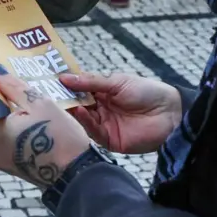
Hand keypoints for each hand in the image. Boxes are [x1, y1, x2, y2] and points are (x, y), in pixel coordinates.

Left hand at [0, 66, 92, 187]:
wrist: (75, 173)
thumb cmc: (58, 137)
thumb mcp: (38, 104)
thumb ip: (13, 86)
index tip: (1, 74)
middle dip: (0, 100)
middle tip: (15, 84)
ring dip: (7, 113)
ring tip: (23, 98)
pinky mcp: (6, 164)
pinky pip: (3, 139)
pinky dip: (12, 127)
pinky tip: (27, 116)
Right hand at [59, 72, 182, 154]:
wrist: (170, 114)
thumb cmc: (147, 92)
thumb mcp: (118, 82)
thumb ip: (92, 81)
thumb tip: (64, 77)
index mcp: (102, 92)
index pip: (78, 89)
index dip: (65, 85)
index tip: (48, 80)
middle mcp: (99, 108)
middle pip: (76, 105)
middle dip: (64, 99)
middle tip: (47, 93)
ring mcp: (103, 124)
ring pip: (81, 118)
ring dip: (71, 111)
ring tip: (61, 102)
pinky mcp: (108, 139)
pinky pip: (92, 131)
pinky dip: (85, 122)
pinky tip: (80, 112)